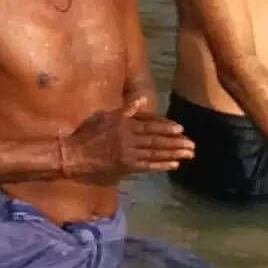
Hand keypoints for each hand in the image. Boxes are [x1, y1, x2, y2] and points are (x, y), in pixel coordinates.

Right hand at [58, 93, 194, 179]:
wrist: (75, 154)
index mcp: (124, 125)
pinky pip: (148, 166)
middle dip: (175, 143)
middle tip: (192, 145)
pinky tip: (173, 164)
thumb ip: (125, 109)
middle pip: (156, 141)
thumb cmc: (88, 133)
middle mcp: (129, 140)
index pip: (150, 126)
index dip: (166, 128)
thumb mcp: (105, 115)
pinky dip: (161, 165)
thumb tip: (142, 100)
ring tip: (188, 154)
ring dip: (173, 154)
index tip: (181, 130)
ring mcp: (129, 155)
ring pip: (155, 154)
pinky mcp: (127, 167)